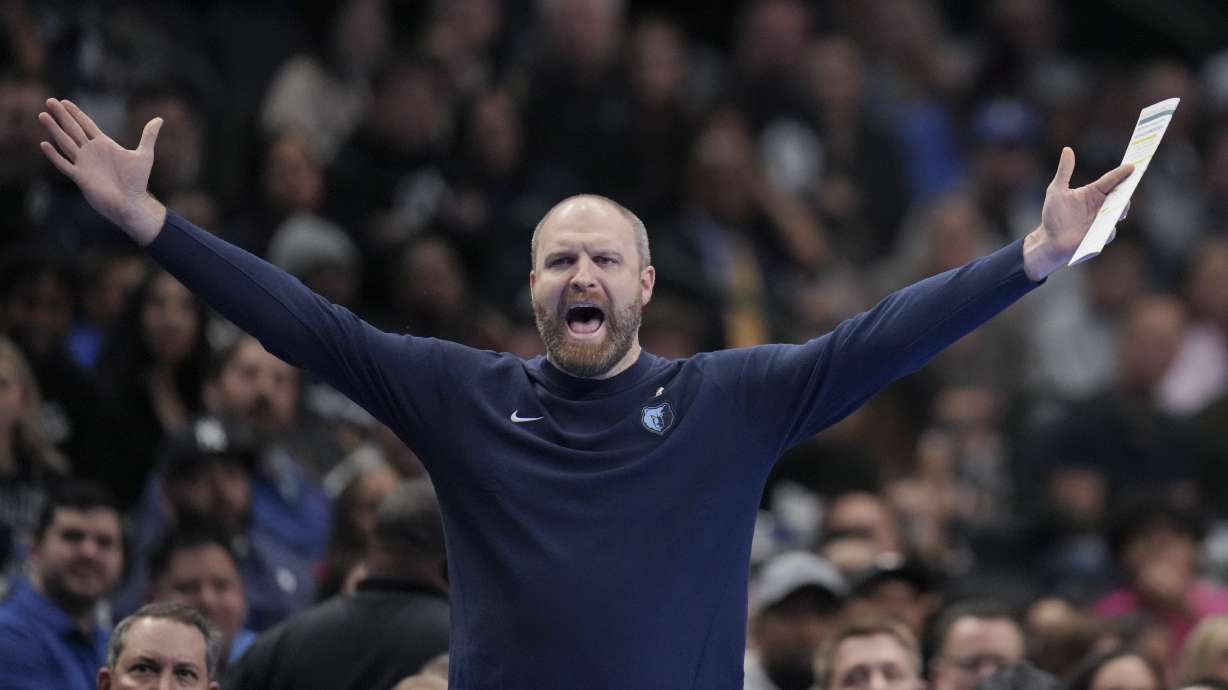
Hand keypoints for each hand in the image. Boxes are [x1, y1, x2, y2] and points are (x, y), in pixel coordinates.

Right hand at [38, 98, 166, 244]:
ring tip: (43, 116)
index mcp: (104, 145)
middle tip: (49, 101)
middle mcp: (91, 152)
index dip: (75, 113)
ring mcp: (84, 163)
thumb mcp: (144, 155)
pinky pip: (64, 164)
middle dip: (61, 116)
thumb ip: (148, 136)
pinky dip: (55, 155)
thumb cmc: (137, 182)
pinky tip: (45, 144)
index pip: (86, 125)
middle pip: (72, 129)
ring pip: (65, 143)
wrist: (131, 203)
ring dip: (54, 130)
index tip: (64, 102)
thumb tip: (159, 119)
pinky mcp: (80, 177)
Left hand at [1022, 147, 1133, 280]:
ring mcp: (1103, 219)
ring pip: (1119, 211)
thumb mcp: (1057, 190)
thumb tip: (1067, 150)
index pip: (1111, 179)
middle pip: (1121, 193)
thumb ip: (1064, 171)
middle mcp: (1102, 204)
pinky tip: (1109, 223)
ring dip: (1122, 207)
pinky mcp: (1102, 234)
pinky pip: (1110, 230)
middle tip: (1135, 181)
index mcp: (1094, 192)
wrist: (1051, 240)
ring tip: (1123, 202)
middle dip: (1129, 187)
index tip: (1133, 165)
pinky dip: (1110, 227)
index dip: (1122, 172)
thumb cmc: (1053, 215)